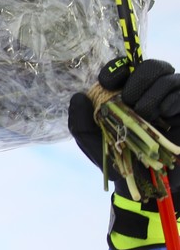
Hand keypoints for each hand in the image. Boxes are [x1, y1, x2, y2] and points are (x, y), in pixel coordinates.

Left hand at [69, 57, 179, 192]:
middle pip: (151, 66)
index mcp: (126, 94)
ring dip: (153, 94)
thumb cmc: (117, 159)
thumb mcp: (92, 142)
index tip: (106, 81)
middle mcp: (150, 93)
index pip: (124, 68)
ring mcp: (171, 100)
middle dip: (138, 79)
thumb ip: (80, 122)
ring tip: (144, 113)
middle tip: (129, 99)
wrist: (141, 183)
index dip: (116, 69)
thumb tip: (78, 97)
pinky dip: (170, 102)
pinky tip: (163, 115)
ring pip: (169, 77)